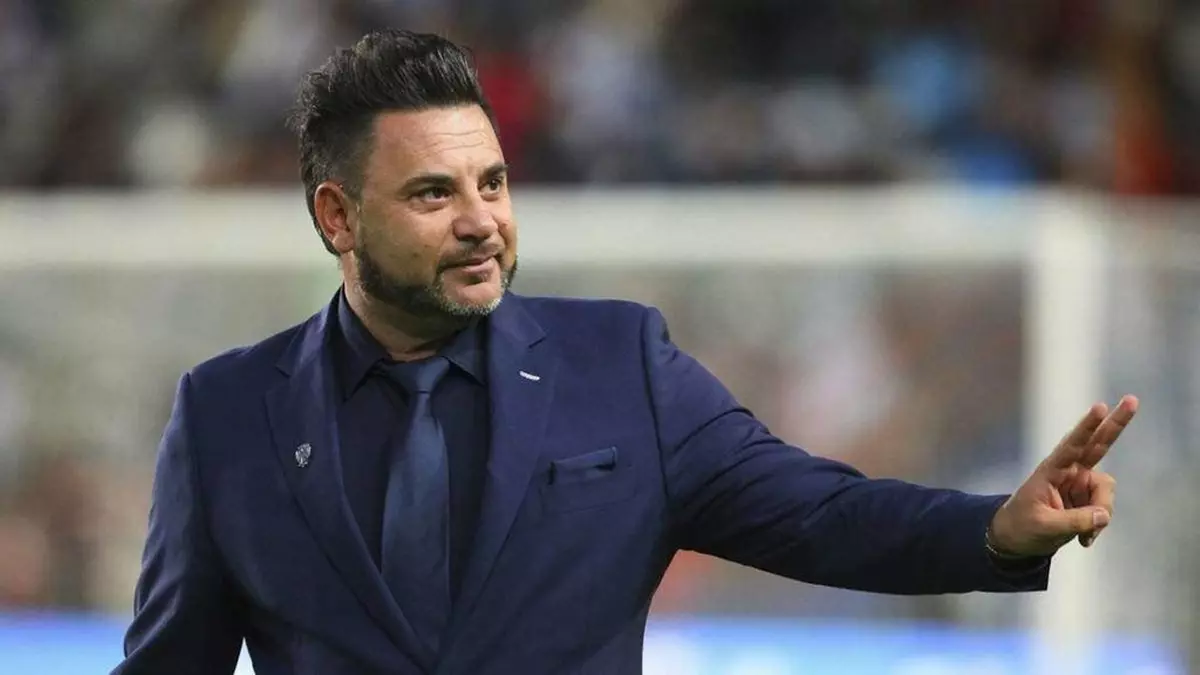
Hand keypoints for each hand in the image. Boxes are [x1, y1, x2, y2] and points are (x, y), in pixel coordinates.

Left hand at [987, 395, 1138, 557]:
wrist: (1017, 540)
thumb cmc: (1022, 526)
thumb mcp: (1044, 526)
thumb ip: (1075, 521)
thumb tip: (1104, 516)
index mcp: (1051, 470)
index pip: (1072, 445)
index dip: (1087, 427)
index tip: (1100, 407)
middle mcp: (1070, 471)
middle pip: (1098, 444)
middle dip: (1116, 424)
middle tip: (1132, 399)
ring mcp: (1081, 484)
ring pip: (1106, 492)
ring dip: (1100, 513)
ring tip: (1082, 534)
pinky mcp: (1088, 499)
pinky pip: (1104, 511)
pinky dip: (1097, 526)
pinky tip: (1083, 540)